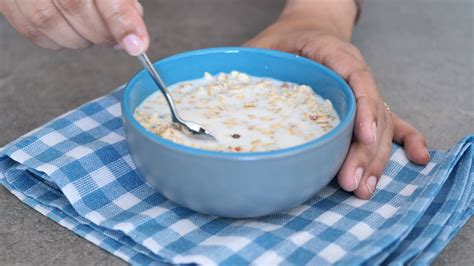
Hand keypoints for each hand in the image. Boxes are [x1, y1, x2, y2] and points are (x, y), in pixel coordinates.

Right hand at [0, 0, 147, 54]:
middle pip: (76, 8)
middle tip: (115, 37)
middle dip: (102, 34)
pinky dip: (55, 39)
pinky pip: (29, 28)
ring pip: (49, 22)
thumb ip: (123, 4)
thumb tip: (133, 36)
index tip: (136, 45)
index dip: (122, 22)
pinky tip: (69, 30)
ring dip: (79, 39)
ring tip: (90, 31)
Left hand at [245, 19, 429, 198]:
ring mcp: (364, 91)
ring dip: (376, 159)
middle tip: (351, 183)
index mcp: (334, 54)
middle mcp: (356, 74)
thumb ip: (252, 65)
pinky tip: (418, 158)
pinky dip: (406, 140)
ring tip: (364, 189)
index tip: (361, 136)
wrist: (311, 26)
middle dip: (364, 151)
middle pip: (371, 113)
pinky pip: (392, 121)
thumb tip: (229, 96)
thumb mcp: (264, 45)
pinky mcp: (366, 104)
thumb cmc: (288, 37)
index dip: (362, 108)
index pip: (357, 78)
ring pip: (381, 126)